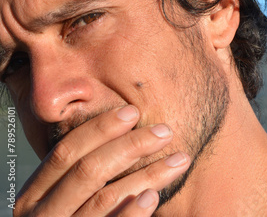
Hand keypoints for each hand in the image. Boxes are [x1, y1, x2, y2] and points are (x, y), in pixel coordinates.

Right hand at [14, 105, 190, 215]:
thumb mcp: (65, 199)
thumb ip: (83, 173)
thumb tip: (127, 129)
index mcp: (35, 195)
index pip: (66, 151)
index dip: (100, 128)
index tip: (133, 111)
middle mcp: (43, 215)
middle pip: (88, 171)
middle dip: (130, 146)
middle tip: (165, 132)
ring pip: (105, 198)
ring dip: (147, 175)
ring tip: (179, 160)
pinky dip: (132, 212)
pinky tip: (153, 197)